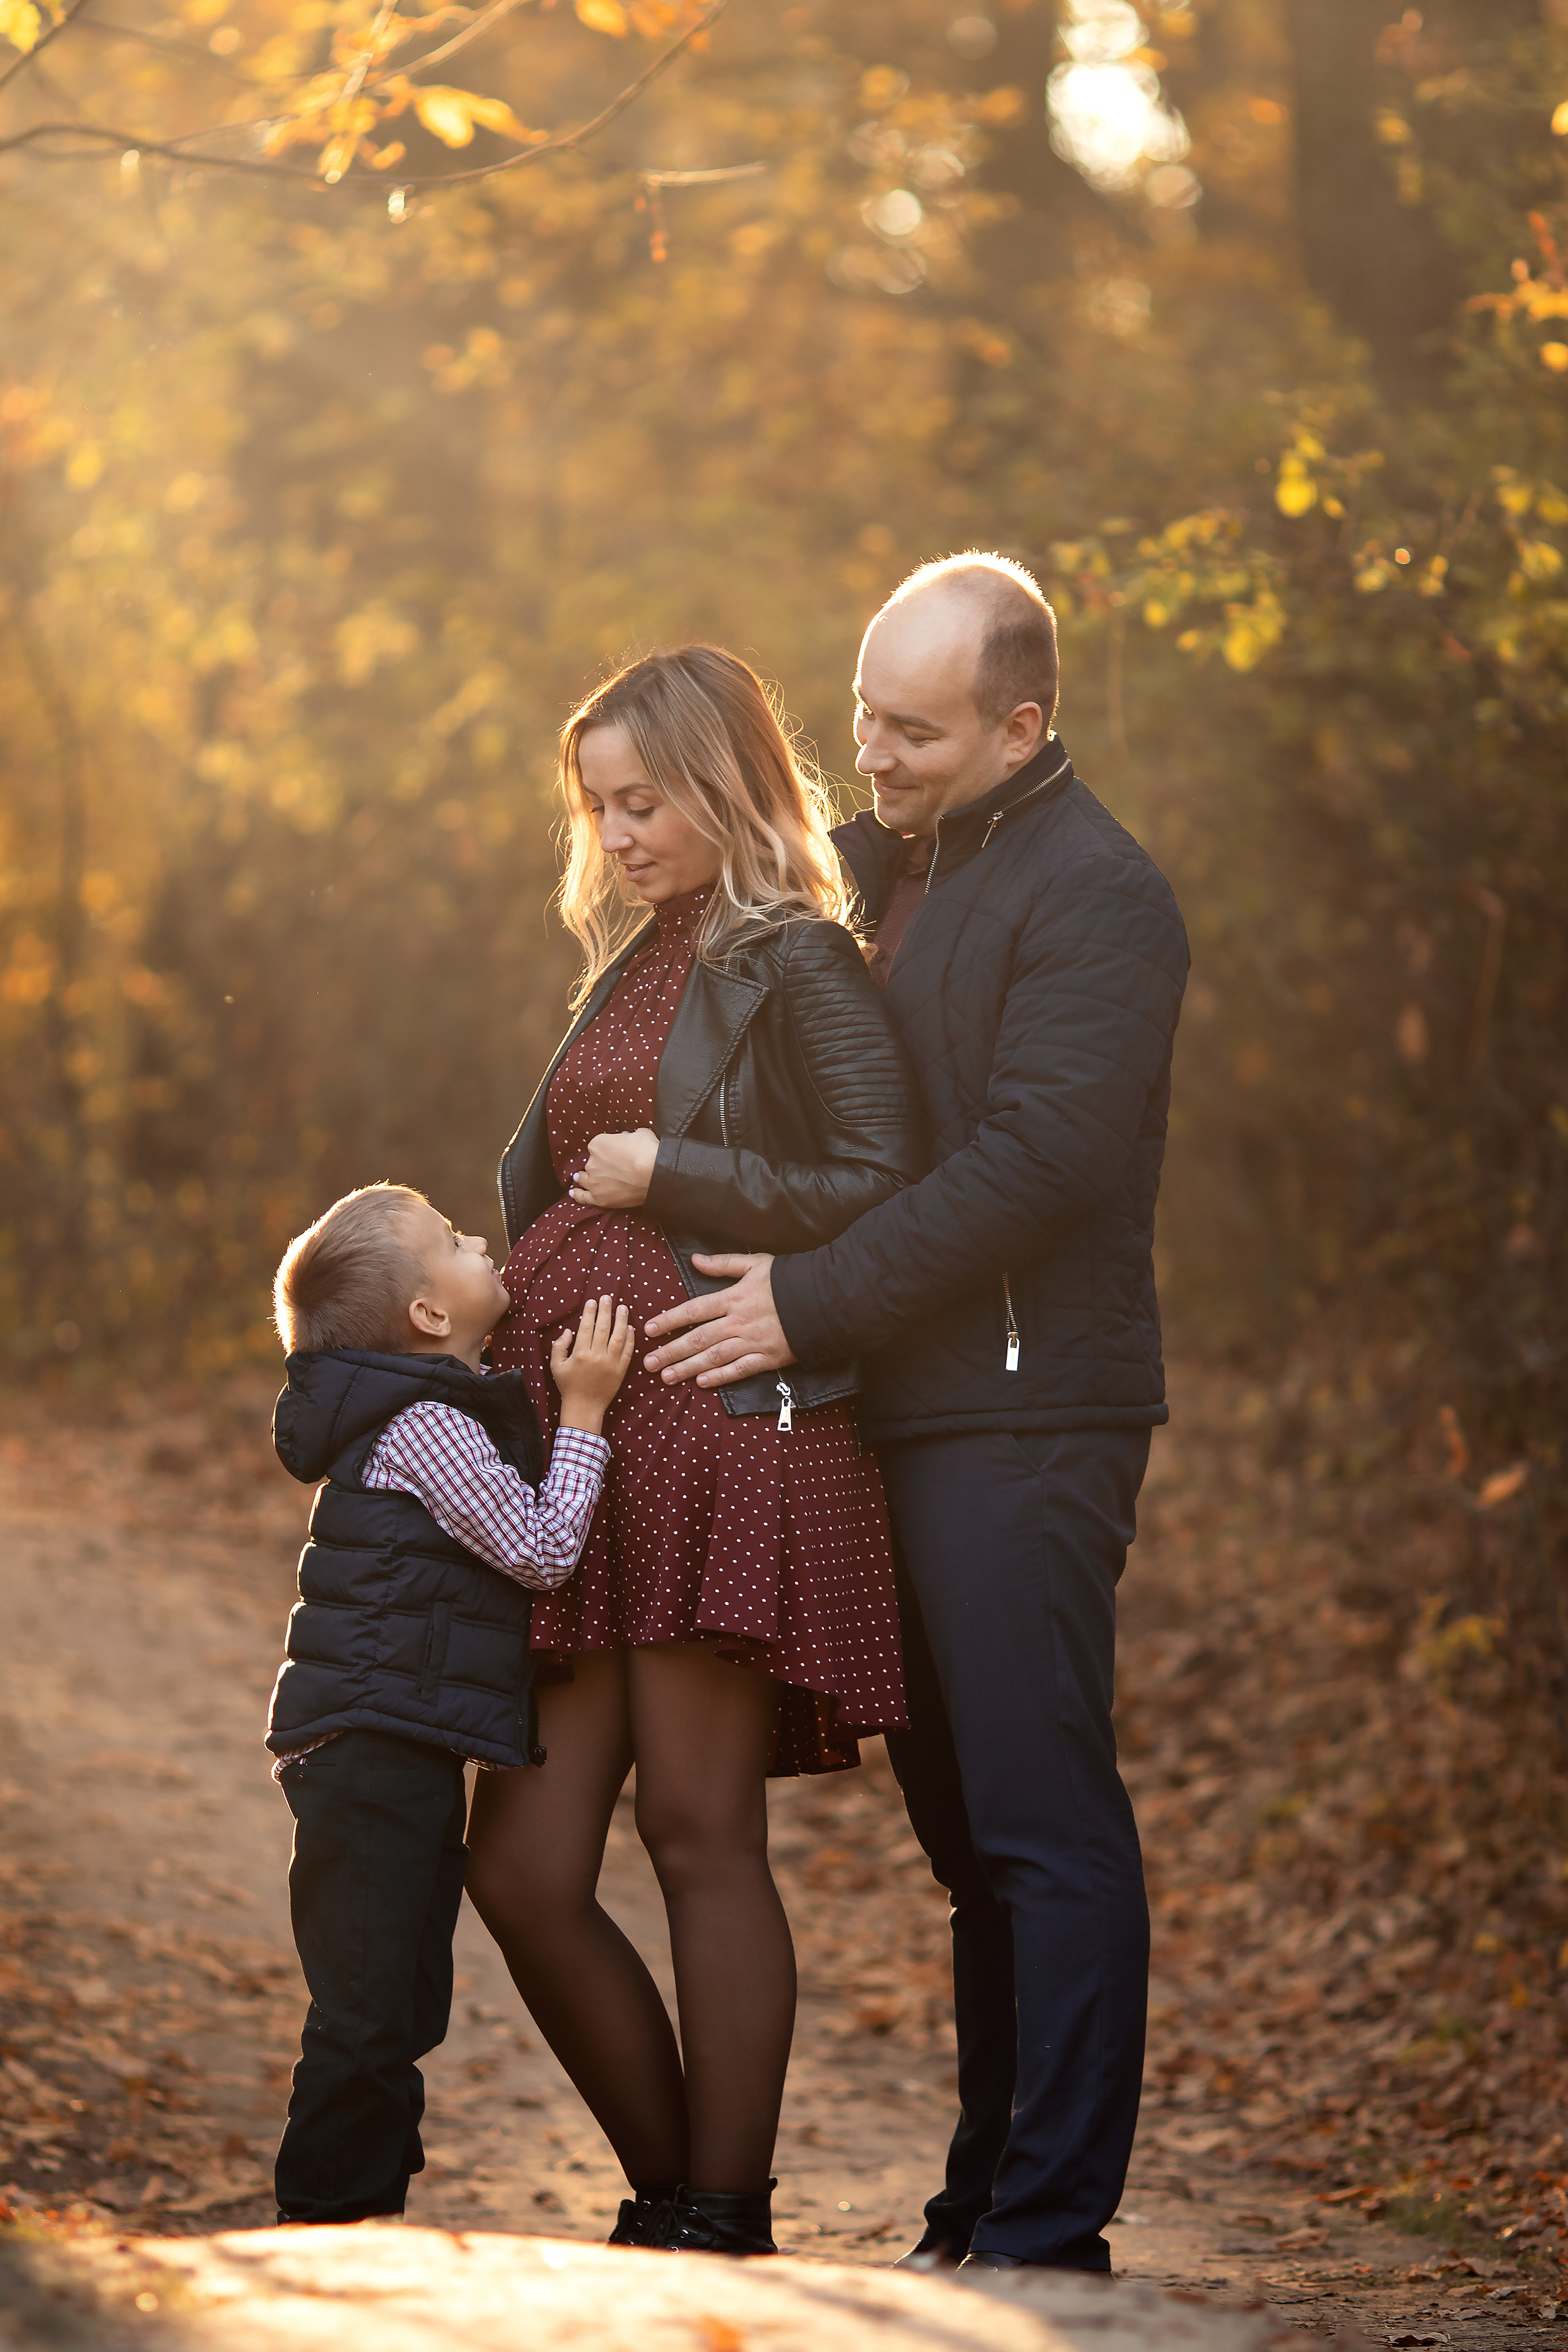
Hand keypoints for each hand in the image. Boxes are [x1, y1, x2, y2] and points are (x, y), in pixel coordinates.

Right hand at [551, 1294, 635, 1432]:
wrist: (584, 1407)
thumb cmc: (568, 1386)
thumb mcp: (556, 1366)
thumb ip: (559, 1346)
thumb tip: (569, 1331)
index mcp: (580, 1354)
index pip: (586, 1327)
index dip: (590, 1313)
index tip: (593, 1301)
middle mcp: (597, 1356)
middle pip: (603, 1328)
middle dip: (606, 1311)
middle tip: (608, 1297)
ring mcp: (611, 1363)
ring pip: (618, 1337)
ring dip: (621, 1320)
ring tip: (623, 1307)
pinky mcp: (621, 1371)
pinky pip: (628, 1352)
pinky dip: (630, 1339)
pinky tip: (631, 1327)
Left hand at [569, 1129, 658, 1209]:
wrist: (655, 1174)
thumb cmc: (648, 1151)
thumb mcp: (640, 1134)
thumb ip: (632, 1136)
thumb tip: (634, 1138)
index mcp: (598, 1143)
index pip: (598, 1146)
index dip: (607, 1150)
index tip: (615, 1153)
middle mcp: (592, 1162)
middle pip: (592, 1163)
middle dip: (600, 1164)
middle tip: (610, 1167)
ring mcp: (594, 1181)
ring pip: (584, 1179)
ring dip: (583, 1178)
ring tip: (581, 1178)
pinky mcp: (599, 1198)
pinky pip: (583, 1197)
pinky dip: (578, 1195)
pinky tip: (573, 1193)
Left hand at [641, 1253, 792, 1386]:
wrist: (822, 1299)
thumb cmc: (787, 1279)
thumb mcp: (756, 1263)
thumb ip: (724, 1263)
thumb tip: (695, 1260)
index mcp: (733, 1298)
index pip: (694, 1310)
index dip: (670, 1320)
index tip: (650, 1329)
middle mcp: (738, 1322)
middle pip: (698, 1339)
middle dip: (671, 1352)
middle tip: (648, 1363)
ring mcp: (752, 1342)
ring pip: (714, 1357)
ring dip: (687, 1368)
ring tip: (667, 1377)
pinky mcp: (768, 1357)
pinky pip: (740, 1370)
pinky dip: (721, 1377)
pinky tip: (703, 1383)